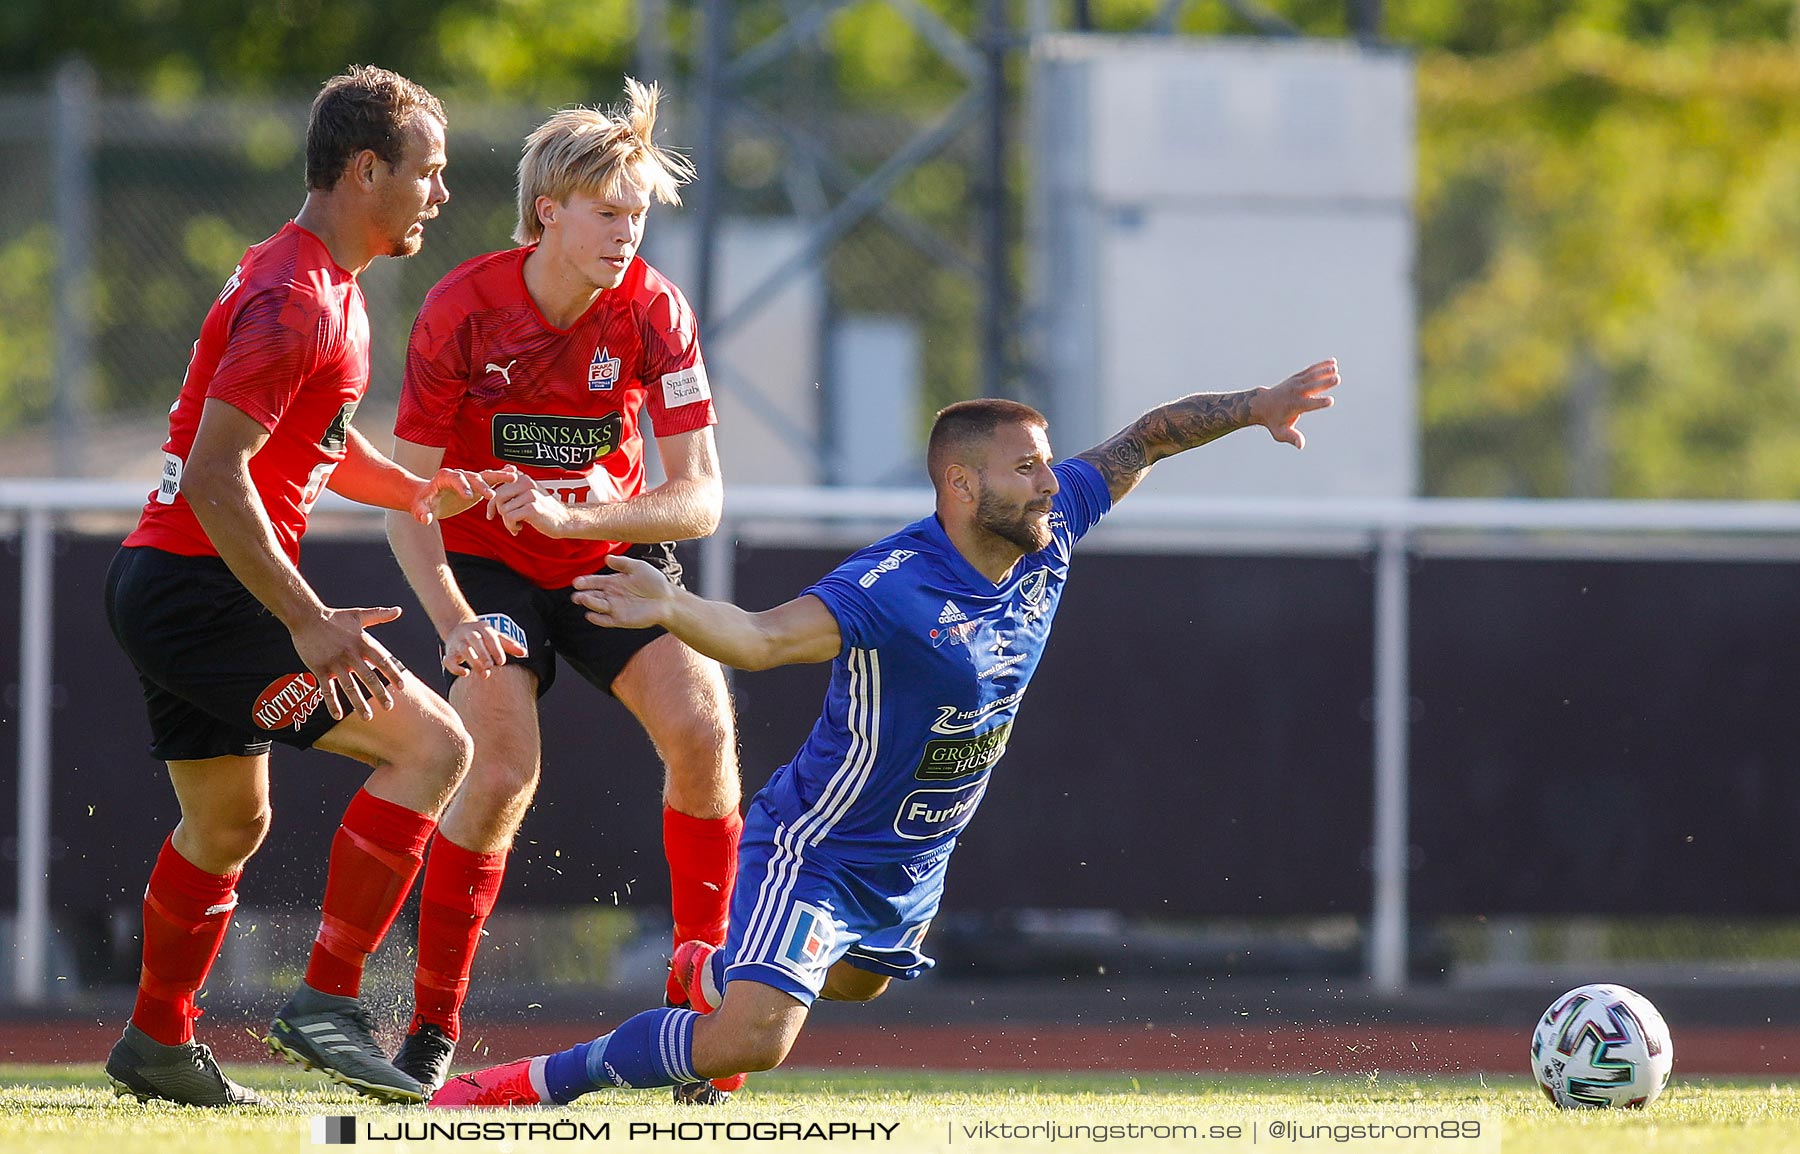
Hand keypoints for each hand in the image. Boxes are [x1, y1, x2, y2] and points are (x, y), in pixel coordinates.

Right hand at [289, 606, 407, 720]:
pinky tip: (337, 716)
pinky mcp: (319, 668)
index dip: (392, 674)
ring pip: (349, 687)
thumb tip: (398, 610)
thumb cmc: (334, 617)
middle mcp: (351, 654)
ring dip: (358, 703)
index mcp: (362, 642)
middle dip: (380, 694)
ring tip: (367, 717)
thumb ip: (379, 615)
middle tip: (389, 707)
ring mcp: (334, 663)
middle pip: (368, 678)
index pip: (382, 661)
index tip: (401, 687)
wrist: (306, 617)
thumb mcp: (358, 614)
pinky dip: (332, 703)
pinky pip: (326, 689)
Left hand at [413, 467, 515, 525]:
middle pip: (472, 476)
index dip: (461, 486)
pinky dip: (501, 476)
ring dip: (498, 477)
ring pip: (484, 476)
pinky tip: (515, 474)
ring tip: (513, 478)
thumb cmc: (422, 503)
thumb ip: (422, 513)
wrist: (426, 497)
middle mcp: (458, 475)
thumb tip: (426, 520)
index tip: (468, 496)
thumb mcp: (419, 509)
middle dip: (482, 484)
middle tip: (491, 496)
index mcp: (444, 477)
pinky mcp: (476, 484)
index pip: (454, 478)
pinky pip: (490, 479)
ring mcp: (469, 479)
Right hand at [441, 617, 529, 677]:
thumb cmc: (481, 635)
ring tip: (484, 674)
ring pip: (463, 650)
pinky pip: (448, 660)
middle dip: (483, 654)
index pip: (490, 637)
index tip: (501, 662)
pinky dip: (455, 668)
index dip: (496, 649)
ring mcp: (458, 643)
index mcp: (483, 629)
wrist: (457, 626)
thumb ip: (509, 644)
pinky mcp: (449, 653)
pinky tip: (466, 673)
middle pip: (475, 641)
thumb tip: (524, 652)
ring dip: (473, 661)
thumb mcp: (495, 636)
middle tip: (491, 667)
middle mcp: (469, 634)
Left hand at [487, 475, 572, 536]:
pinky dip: (511, 526)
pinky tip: (519, 528)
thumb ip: (515, 487)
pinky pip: (509, 517)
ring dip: (507, 521)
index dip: (492, 501)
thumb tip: (496, 484)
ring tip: (516, 524)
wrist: (565, 520)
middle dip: (497, 511)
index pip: (498, 486)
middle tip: (506, 520)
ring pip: (503, 509)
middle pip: (497, 497)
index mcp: (524, 478)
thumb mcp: (530, 492)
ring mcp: (530, 495)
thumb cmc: (546, 509)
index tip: (492, 512)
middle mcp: (526, 483)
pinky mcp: (531, 508)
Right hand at [570, 554, 675, 629]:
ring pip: (597, 606)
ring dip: (589, 603)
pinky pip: (605, 620)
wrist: (667, 600)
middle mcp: (612, 595)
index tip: (577, 582)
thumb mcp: (638, 567)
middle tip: (576, 593)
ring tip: (582, 599)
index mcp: (614, 582)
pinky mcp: (621, 619)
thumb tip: (606, 557)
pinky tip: (590, 615)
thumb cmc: (654, 582)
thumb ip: (622, 563)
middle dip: (582, 594)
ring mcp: (615, 608)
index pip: (595, 582)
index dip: (585, 582)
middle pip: (592, 594)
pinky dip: (597, 619)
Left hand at [1252, 359, 1339, 448]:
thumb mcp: (1280, 433)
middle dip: (1324, 383)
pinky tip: (1333, 362)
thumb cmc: (1274, 421)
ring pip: (1311, 376)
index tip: (1330, 401)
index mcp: (1294, 406)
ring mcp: (1295, 383)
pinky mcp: (1296, 378)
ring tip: (1336, 368)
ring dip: (1324, 371)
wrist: (1261, 405)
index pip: (1308, 404)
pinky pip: (1310, 370)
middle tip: (1337, 379)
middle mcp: (1295, 393)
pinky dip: (1321, 366)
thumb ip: (1291, 437)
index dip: (1319, 403)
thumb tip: (1301, 445)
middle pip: (1312, 387)